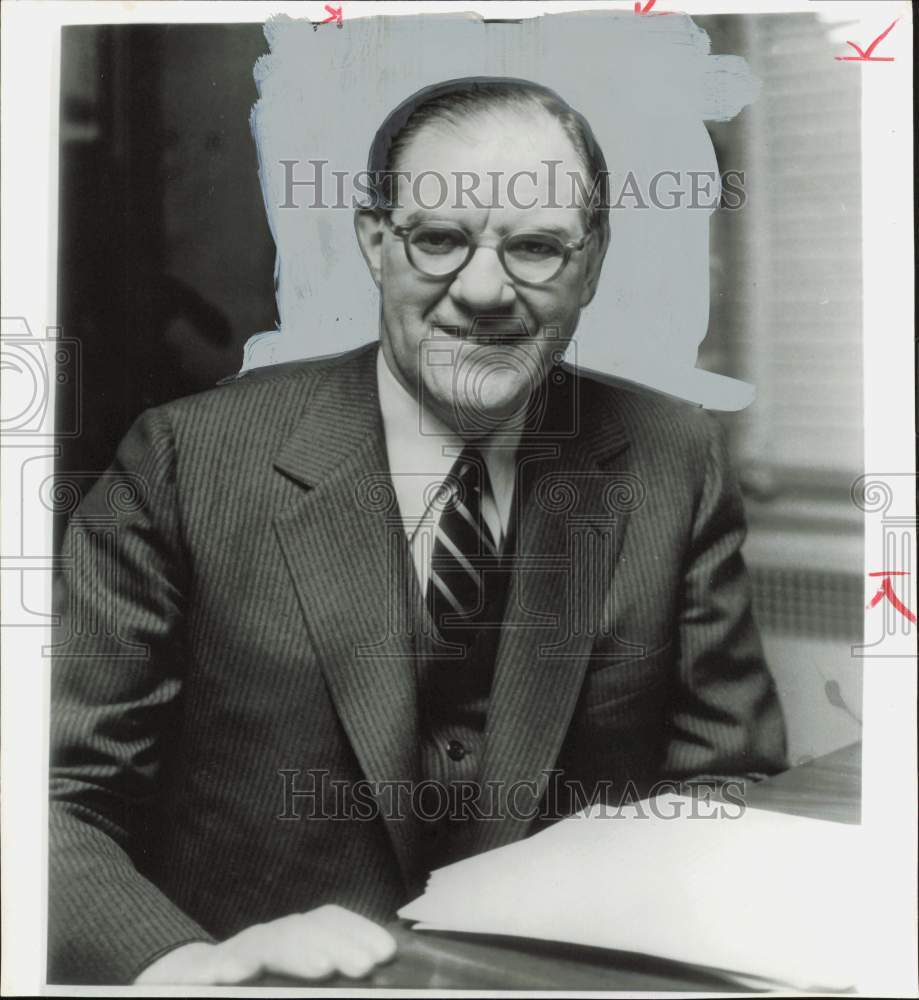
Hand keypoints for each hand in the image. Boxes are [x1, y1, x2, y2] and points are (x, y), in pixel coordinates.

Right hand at [134, 905, 396, 983]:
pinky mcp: (190, 977)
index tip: (386, 952)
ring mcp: (227, 958)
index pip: (325, 922)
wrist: (165, 987)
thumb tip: (370, 972)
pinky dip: (225, 967)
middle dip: (339, 941)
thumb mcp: (283, 982)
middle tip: (368, 964)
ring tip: (325, 968)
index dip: (356, 931)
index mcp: (288, 948)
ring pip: (264, 942)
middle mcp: (260, 945)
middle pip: (302, 928)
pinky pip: (206, 969)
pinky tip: (240, 974)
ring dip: (296, 951)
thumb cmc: (241, 989)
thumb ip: (318, 976)